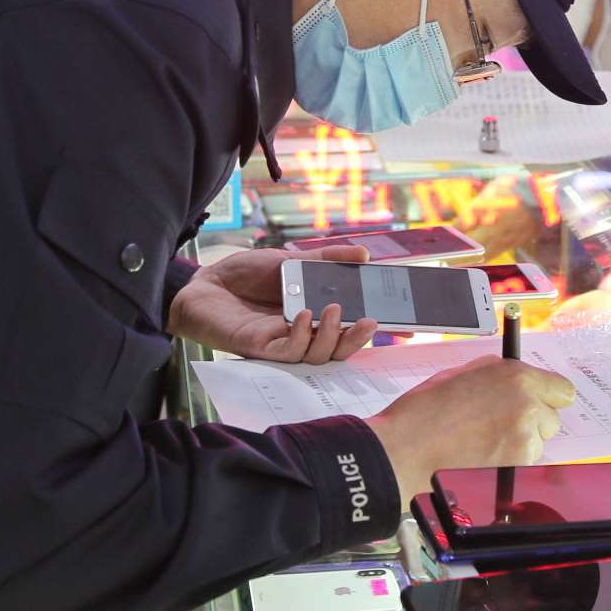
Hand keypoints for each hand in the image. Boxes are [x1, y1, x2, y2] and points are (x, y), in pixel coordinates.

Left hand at [167, 245, 376, 362]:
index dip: (376, 330)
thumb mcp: (292, 261)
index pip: (351, 329)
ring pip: (317, 356)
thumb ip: (327, 259)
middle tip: (372, 322)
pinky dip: (300, 335)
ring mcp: (282, 344)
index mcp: (315, 318)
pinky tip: (304, 316)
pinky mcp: (260, 348)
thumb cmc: (247, 275)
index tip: (406, 326)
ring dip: (330, 336)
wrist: (205, 281)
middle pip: (339, 350)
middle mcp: (302, 336)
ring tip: (333, 311)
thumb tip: (363, 255)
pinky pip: (287, 352)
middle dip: (358, 339)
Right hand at [365, 354, 576, 499]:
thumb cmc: (425, 411)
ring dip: (523, 442)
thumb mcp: (462, 374)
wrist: (406, 449)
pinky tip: (485, 456)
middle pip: (552, 417)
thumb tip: (515, 378)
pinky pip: (527, 461)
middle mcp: (527, 403)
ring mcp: (525, 435)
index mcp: (515, 376)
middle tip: (501, 425)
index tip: (537, 402)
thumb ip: (497, 373)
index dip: (547, 397)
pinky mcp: (518, 463)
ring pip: (540, 441)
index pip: (561, 389)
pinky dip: (512, 460)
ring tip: (487, 442)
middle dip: (533, 421)